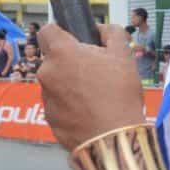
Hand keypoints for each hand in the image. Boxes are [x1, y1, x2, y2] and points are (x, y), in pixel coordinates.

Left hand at [37, 24, 144, 150]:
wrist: (114, 139)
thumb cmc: (119, 96)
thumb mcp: (124, 55)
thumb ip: (112, 33)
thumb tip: (102, 29)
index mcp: (61, 53)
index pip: (47, 30)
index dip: (61, 32)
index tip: (75, 40)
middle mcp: (47, 73)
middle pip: (53, 59)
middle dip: (70, 62)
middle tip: (95, 70)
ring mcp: (46, 98)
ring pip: (55, 82)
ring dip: (69, 84)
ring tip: (95, 95)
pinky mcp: (49, 119)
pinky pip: (58, 105)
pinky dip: (69, 106)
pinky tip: (90, 111)